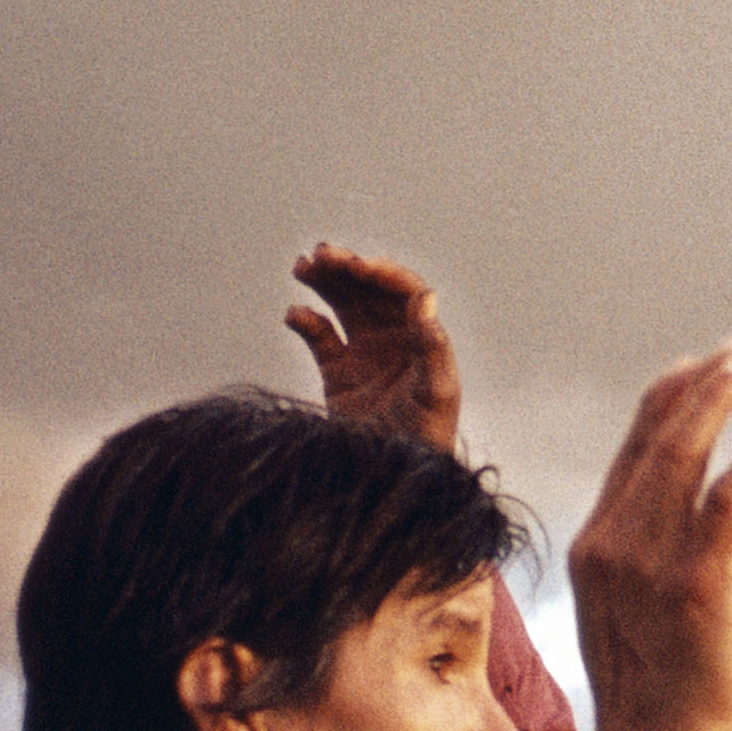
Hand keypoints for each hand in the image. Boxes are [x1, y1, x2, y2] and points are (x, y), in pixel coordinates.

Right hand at [287, 244, 460, 447]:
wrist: (397, 476)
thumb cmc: (428, 436)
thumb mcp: (436, 390)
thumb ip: (432, 345)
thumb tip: (426, 298)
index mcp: (421, 336)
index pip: (403, 289)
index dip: (381, 272)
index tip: (358, 265)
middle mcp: (394, 337)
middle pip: (367, 289)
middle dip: (345, 267)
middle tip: (321, 254)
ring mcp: (364, 351)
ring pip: (341, 303)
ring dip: (323, 281)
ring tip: (302, 266)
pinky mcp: (338, 372)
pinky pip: (319, 335)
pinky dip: (305, 321)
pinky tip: (295, 314)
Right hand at [565, 337, 731, 730]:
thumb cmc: (654, 692)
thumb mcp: (631, 610)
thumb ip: (641, 558)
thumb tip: (672, 519)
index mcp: (595, 545)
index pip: (632, 451)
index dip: (667, 400)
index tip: (701, 365)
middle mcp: (611, 544)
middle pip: (655, 439)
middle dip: (698, 384)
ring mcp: (648, 564)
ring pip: (682, 456)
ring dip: (718, 400)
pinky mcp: (695, 588)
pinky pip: (724, 506)